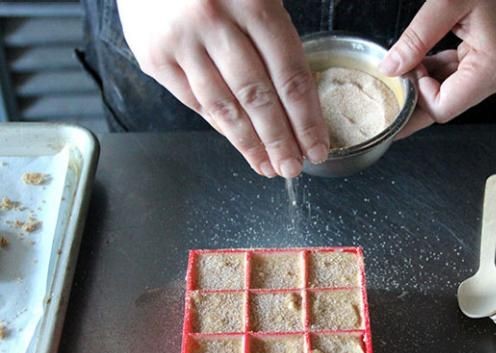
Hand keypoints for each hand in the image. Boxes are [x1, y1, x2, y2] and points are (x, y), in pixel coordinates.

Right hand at [117, 0, 329, 177]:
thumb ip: (275, 32)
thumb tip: (297, 96)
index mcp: (253, 1)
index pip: (289, 75)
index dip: (306, 118)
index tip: (317, 147)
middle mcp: (215, 22)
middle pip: (258, 98)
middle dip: (280, 141)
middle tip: (293, 168)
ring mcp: (181, 41)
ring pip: (224, 107)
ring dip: (249, 144)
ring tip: (268, 167)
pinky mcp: (154, 56)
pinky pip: (194, 101)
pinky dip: (219, 126)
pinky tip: (238, 142)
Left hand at [379, 0, 495, 137]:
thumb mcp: (448, 2)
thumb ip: (416, 39)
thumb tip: (390, 68)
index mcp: (495, 67)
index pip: (443, 108)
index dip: (416, 97)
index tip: (401, 72)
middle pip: (448, 104)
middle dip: (418, 93)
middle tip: (392, 80)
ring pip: (453, 92)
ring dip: (427, 81)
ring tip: (407, 62)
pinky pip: (462, 77)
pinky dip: (440, 71)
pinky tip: (422, 59)